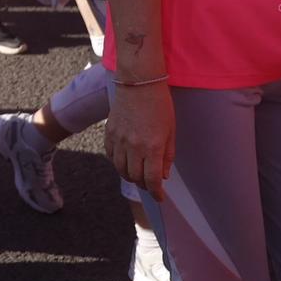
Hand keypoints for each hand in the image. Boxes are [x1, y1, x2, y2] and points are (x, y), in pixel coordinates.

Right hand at [105, 81, 174, 199]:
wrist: (138, 83)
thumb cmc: (159, 104)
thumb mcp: (170, 131)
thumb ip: (167, 155)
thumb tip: (164, 174)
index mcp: (152, 147)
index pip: (152, 179)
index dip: (156, 192)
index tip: (160, 197)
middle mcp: (134, 146)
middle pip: (135, 177)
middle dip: (144, 185)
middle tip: (150, 184)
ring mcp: (119, 139)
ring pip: (121, 169)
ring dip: (130, 176)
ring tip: (137, 174)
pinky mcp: (109, 132)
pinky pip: (111, 155)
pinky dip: (117, 163)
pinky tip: (125, 161)